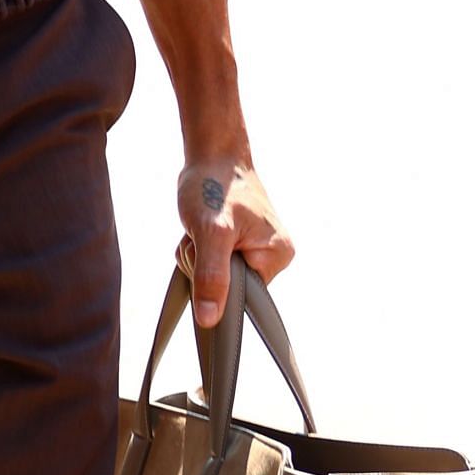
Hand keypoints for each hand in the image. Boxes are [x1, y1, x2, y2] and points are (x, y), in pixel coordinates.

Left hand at [177, 159, 293, 330]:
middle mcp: (273, 256)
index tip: (208, 253)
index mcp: (277, 256)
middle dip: (203, 267)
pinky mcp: (239, 245)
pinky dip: (199, 251)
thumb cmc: (214, 185)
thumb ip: (212, 277)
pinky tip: (201, 230)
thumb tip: (210, 320)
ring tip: (203, 228)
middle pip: (226, 288)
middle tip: (203, 235)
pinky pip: (211, 264)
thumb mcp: (210, 233)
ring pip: (214, 276)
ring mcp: (256, 250)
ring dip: (197, 257)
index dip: (217, 284)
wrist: (211, 154)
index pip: (242, 298)